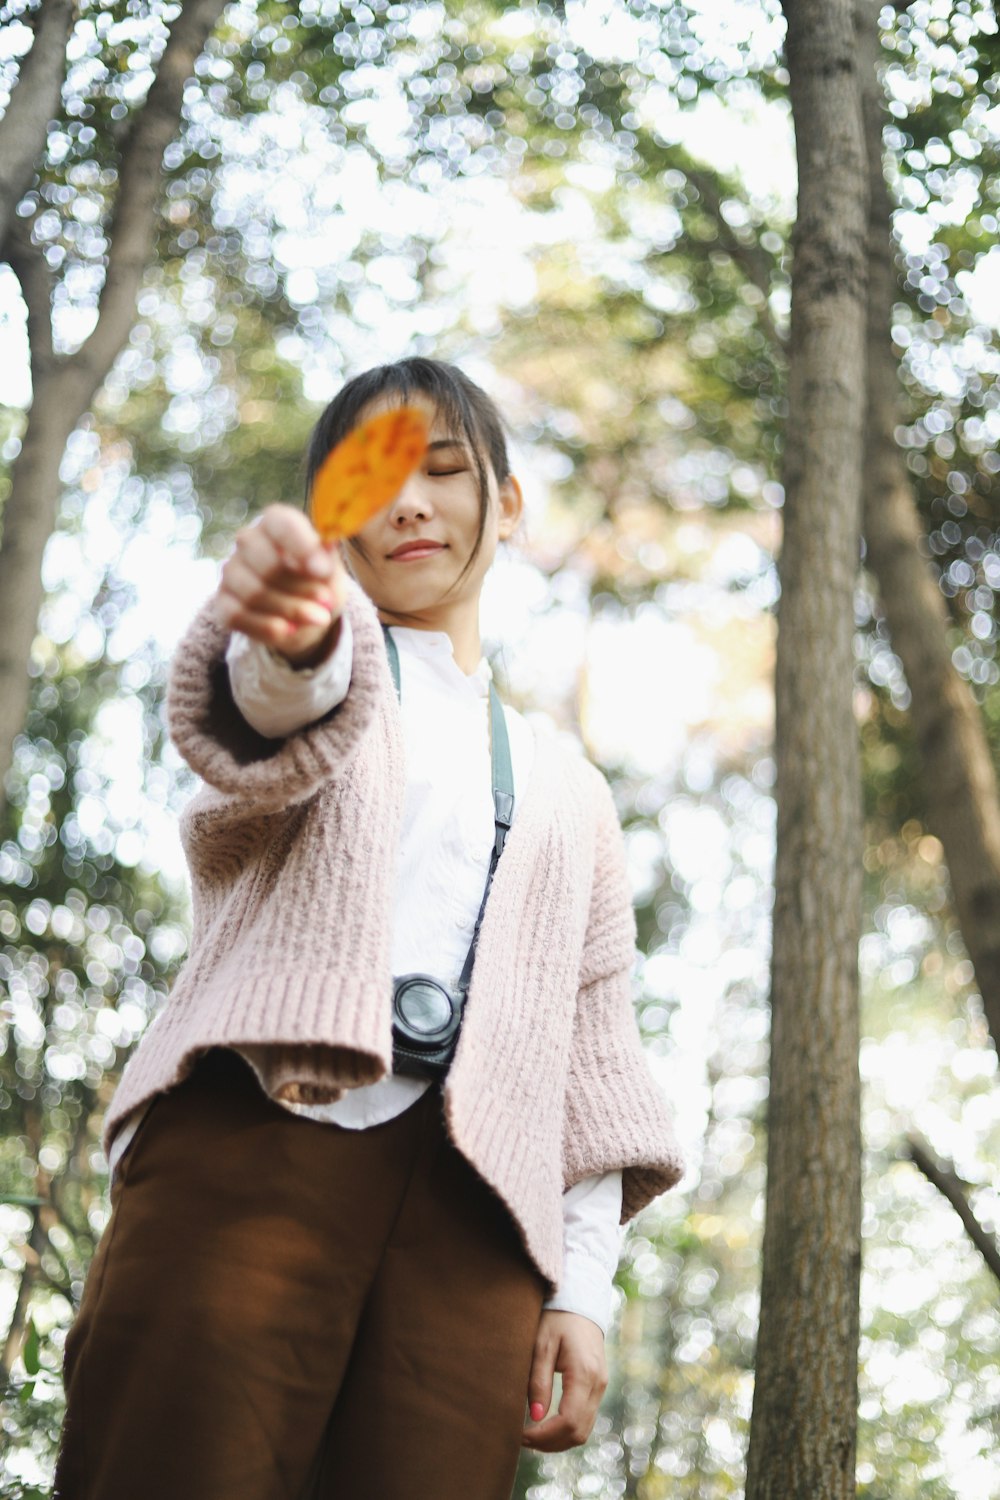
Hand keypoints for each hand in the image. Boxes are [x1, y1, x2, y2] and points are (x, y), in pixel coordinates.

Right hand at [215, 505, 348, 666]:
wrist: (305, 612)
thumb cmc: (318, 580)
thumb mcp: (330, 567)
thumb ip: (326, 556)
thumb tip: (325, 546)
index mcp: (276, 522)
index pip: (281, 525)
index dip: (303, 548)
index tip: (324, 572)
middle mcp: (248, 541)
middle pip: (268, 565)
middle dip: (301, 588)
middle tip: (327, 602)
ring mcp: (231, 571)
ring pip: (254, 593)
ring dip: (290, 609)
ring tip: (319, 618)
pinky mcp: (222, 601)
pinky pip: (237, 615)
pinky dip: (266, 627)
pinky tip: (289, 630)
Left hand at [521, 1309, 607, 1452]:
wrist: (580, 1303)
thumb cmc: (557, 1319)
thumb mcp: (542, 1344)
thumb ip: (539, 1380)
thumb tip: (536, 1417)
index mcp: (584, 1373)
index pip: (568, 1421)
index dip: (544, 1435)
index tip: (520, 1435)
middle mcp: (598, 1384)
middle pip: (578, 1432)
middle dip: (549, 1443)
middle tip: (521, 1439)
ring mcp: (601, 1387)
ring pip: (583, 1431)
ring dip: (557, 1441)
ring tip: (530, 1436)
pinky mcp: (598, 1388)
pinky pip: (585, 1420)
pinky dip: (566, 1431)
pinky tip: (546, 1427)